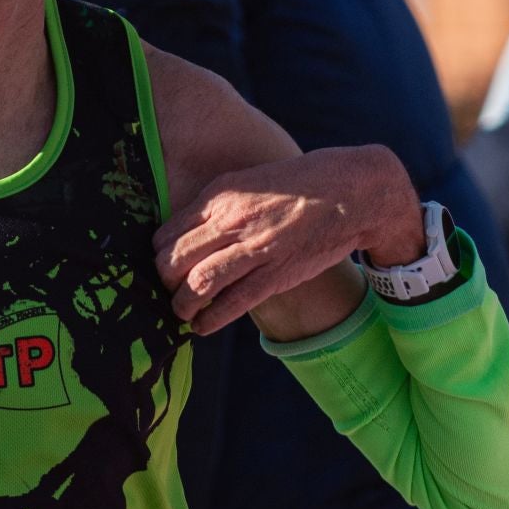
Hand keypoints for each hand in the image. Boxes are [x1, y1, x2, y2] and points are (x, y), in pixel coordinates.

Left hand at [155, 146, 415, 334]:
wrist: (350, 192)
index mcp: (221, 195)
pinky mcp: (275, 274)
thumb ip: (221, 205)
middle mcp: (232, 221)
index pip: (167, 232)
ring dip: (180, 305)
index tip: (162, 265)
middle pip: (173, 260)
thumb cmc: (301, 184)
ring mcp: (254, 249)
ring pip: (197, 284)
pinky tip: (200, 327)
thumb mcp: (250, 181)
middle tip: (167, 290)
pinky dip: (210, 320)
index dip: (158, 254)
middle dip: (163, 281)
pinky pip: (232, 303)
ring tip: (180, 312)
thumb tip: (192, 229)